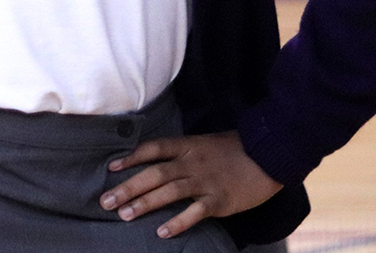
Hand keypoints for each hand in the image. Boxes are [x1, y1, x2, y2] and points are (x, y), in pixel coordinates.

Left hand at [99, 131, 281, 238]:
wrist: (269, 154)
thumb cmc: (233, 150)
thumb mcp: (203, 143)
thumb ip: (180, 151)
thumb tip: (153, 160)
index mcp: (186, 145)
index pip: (152, 149)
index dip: (130, 158)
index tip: (110, 168)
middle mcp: (192, 162)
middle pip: (153, 173)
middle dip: (127, 187)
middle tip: (105, 201)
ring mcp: (205, 181)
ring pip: (169, 191)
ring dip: (144, 204)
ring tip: (124, 215)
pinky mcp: (220, 200)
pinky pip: (195, 212)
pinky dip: (178, 222)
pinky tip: (162, 232)